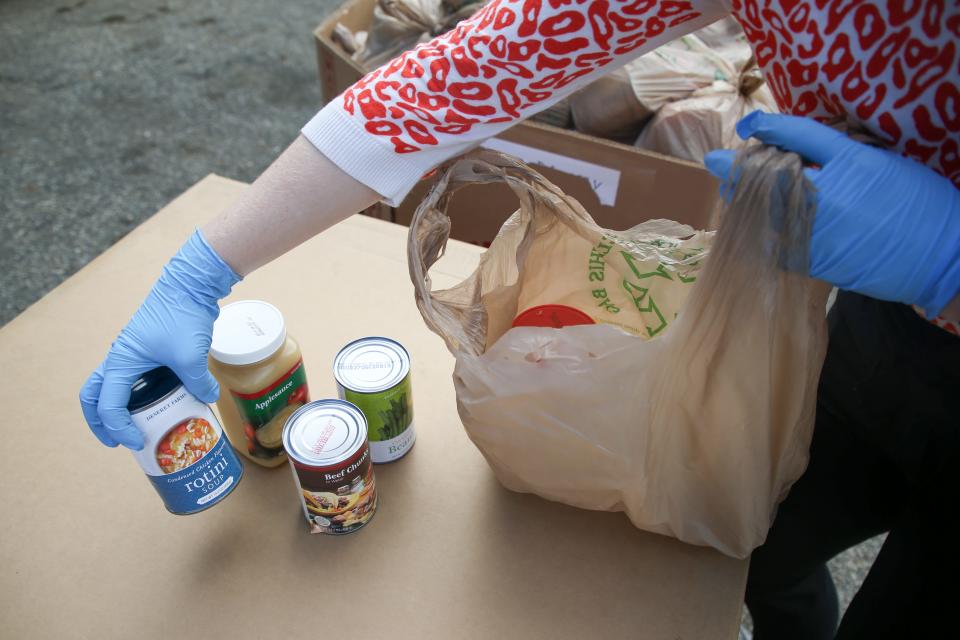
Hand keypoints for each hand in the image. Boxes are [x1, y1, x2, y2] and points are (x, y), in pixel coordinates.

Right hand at [79, 231, 240, 448]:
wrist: (188, 286)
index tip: (136, 442)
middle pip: (94, 396)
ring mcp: (132, 353)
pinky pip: (131, 377)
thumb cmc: (181, 316)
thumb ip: (198, 383)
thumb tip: (208, 399)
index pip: (107, 405)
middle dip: (100, 422)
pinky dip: (137, 394)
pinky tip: (160, 403)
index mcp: (120, 362)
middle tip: (116, 440)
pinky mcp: (147, 349)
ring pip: (110, 386)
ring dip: (117, 408)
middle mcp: (119, 358)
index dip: (118, 428)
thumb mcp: (190, 356)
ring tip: (136, 427)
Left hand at [704, 111, 959, 315]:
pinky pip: (772, 244)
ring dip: (743, 201)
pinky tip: (752, 224)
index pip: (798, 137)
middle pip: (768, 177)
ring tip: (733, 191)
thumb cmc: (915, 203)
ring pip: (763, 212)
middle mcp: (826, 196)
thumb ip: (835, 152)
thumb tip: (793, 144)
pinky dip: (758, 232)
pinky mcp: (812, 261)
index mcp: (848, 164)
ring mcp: (816, 232)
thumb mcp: (879, 163)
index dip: (767, 129)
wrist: (938, 257)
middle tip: (719, 163)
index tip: (744, 125)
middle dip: (738, 170)